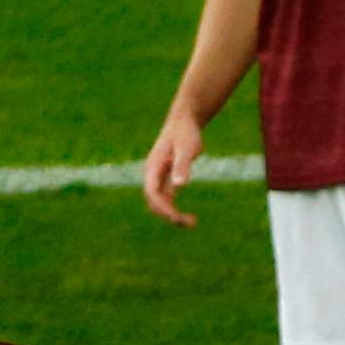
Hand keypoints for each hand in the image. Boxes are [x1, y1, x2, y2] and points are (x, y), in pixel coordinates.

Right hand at [141, 106, 206, 227]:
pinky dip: (173, 206)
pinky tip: (186, 215)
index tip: (178, 217)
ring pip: (159, 201)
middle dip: (168, 214)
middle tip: (190, 223)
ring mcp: (158, 175)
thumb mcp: (187, 149)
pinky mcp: (166, 176)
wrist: (185, 121)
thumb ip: (182, 166)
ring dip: (171, 213)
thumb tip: (179, 186)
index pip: (152, 193)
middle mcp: (152, 174)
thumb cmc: (186, 133)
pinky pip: (165, 196)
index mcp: (153, 168)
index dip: (163, 207)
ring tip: (192, 223)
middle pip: (154, 201)